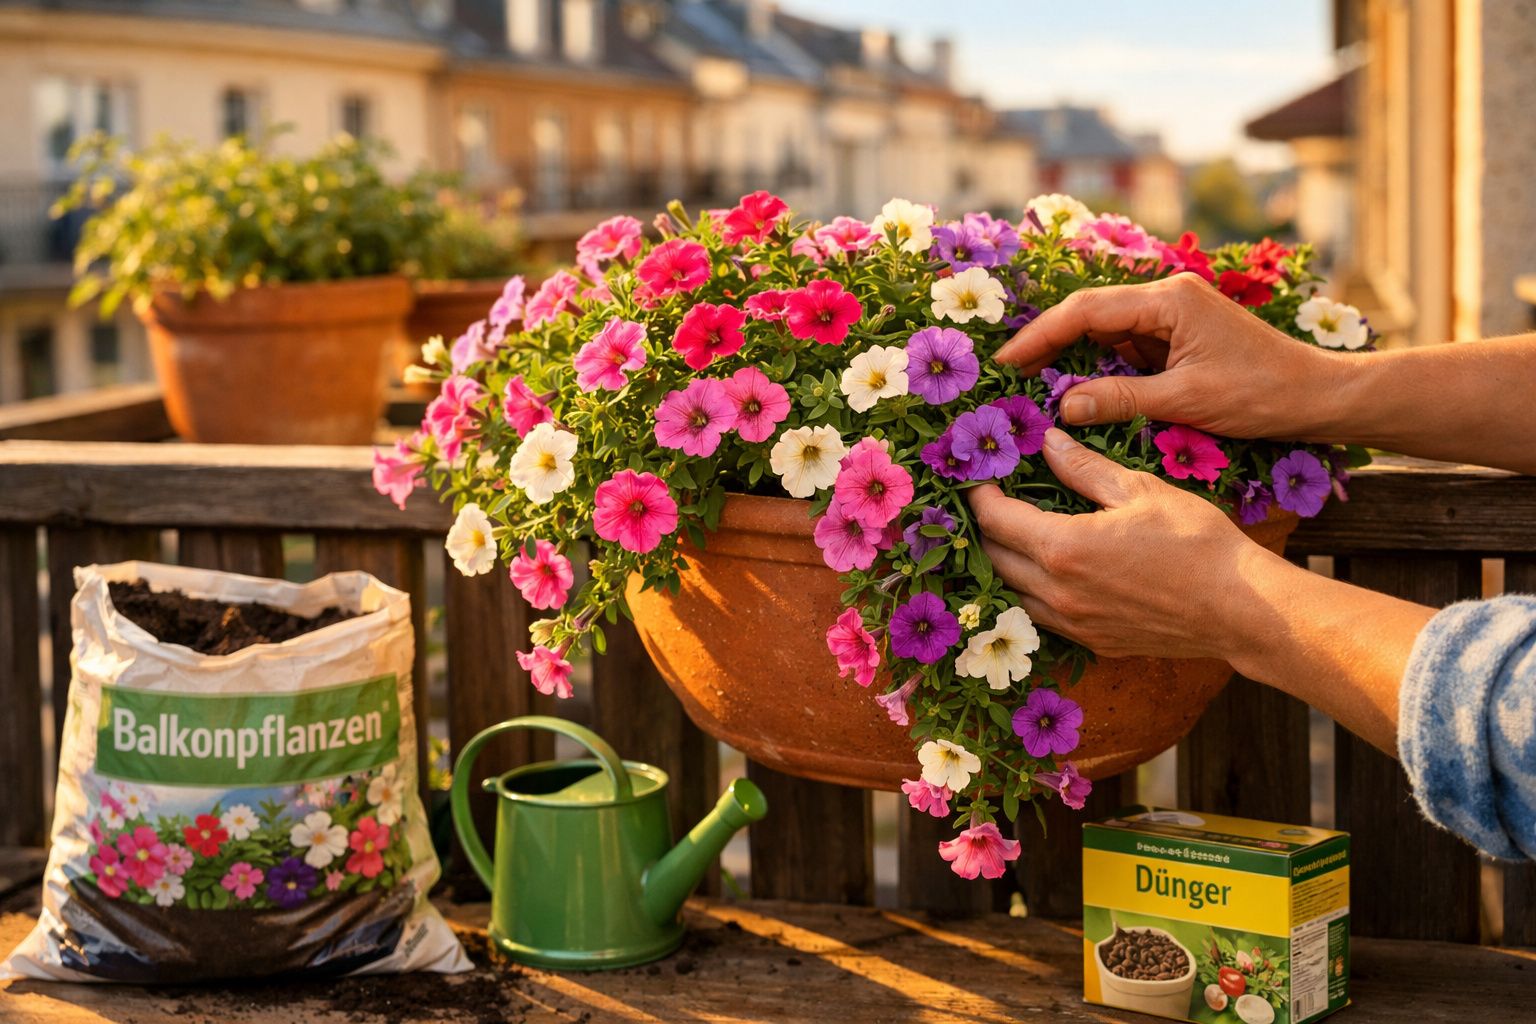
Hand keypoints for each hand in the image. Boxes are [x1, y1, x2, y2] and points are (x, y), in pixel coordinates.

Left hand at [968, 428, 1289, 661]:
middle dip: (986, 529)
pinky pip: (1042, 617)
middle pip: (993, 558)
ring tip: (1015, 535)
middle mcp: (1057, 593)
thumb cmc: (1197, 541)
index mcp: (1062, 548)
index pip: (994, 520)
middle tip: (992, 502)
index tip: (981, 478)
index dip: (979, 496)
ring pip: (1013, 593)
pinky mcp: (1092, 643)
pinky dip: (1032, 592)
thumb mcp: (1139, 489)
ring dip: (1005, 563)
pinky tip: (1048, 571)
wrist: (1241, 608)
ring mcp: (1073, 624)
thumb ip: (1083, 467)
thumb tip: (1047, 441)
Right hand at [995, 274, 1344, 439]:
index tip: (1005, 362)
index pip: (1085, 311)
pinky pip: (1126, 349)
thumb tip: (1062, 406)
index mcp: (1168, 299)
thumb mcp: (1185, 400)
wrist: (1318, 395)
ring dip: (1071, 358)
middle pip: (1090, 316)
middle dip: (1048, 345)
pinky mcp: (1178, 338)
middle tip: (1009, 377)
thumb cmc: (1261, 394)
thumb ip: (1120, 400)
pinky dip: (1098, 369)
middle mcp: (1166, 297)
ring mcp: (1172, 316)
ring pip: (1105, 333)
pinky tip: (1074, 389)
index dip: (1040, 336)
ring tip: (1031, 386)